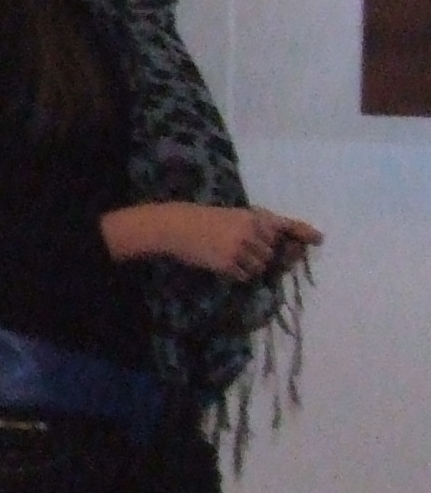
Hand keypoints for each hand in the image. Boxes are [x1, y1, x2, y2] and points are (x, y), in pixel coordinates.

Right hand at [106, 202, 322, 280]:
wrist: (175, 226)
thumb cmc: (203, 220)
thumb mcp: (232, 216)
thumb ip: (255, 227)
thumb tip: (277, 246)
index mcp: (253, 218)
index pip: (284, 225)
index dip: (303, 231)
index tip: (319, 239)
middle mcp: (251, 232)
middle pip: (271, 253)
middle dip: (260, 255)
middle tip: (238, 249)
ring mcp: (241, 248)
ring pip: (259, 266)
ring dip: (248, 265)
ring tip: (226, 254)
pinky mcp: (229, 262)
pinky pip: (244, 275)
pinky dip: (235, 272)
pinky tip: (220, 262)